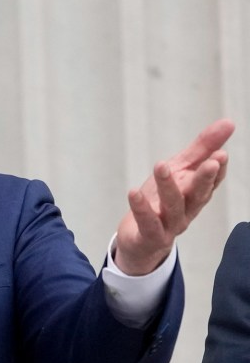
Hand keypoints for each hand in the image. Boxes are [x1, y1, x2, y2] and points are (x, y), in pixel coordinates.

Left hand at [114, 118, 234, 274]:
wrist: (139, 240)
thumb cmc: (162, 200)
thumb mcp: (180, 170)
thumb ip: (202, 148)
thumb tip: (228, 122)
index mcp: (196, 193)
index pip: (212, 181)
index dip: (217, 169)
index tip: (221, 153)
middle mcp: (187, 210)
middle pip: (199, 194)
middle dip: (205, 178)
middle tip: (211, 162)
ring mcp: (169, 225)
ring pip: (173, 207)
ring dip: (169, 186)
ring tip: (161, 165)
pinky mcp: (149, 236)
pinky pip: (147, 223)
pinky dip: (141, 208)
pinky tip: (134, 193)